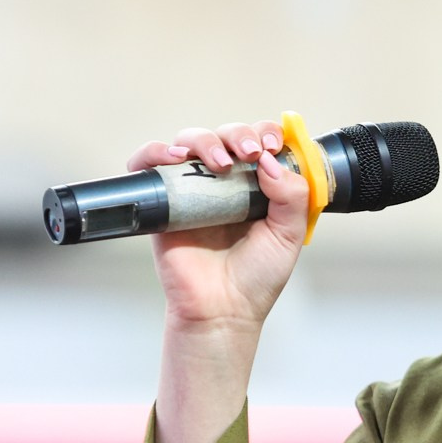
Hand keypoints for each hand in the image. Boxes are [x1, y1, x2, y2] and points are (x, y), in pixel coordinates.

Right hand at [128, 118, 314, 328]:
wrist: (221, 309)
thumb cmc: (255, 277)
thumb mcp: (288, 235)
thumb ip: (292, 197)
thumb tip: (271, 161)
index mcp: (256, 186)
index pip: (260, 142)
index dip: (265, 133)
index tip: (272, 145)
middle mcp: (224, 182)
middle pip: (225, 135)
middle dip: (238, 135)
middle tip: (250, 154)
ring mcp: (191, 189)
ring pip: (190, 141)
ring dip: (204, 141)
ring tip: (220, 163)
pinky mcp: (163, 201)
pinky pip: (149, 163)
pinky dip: (156, 152)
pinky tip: (175, 159)